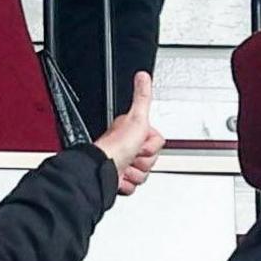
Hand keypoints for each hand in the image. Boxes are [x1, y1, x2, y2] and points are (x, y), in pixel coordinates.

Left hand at [93, 72, 165, 195]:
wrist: (104, 168)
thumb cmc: (118, 145)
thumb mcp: (137, 117)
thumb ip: (142, 96)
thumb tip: (142, 75)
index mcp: (132, 131)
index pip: (157, 142)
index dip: (151, 146)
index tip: (141, 142)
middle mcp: (127, 147)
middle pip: (152, 160)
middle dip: (144, 160)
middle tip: (133, 155)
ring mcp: (124, 164)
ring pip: (143, 174)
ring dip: (136, 172)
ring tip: (125, 165)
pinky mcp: (121, 180)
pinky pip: (134, 185)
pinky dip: (128, 183)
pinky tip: (121, 175)